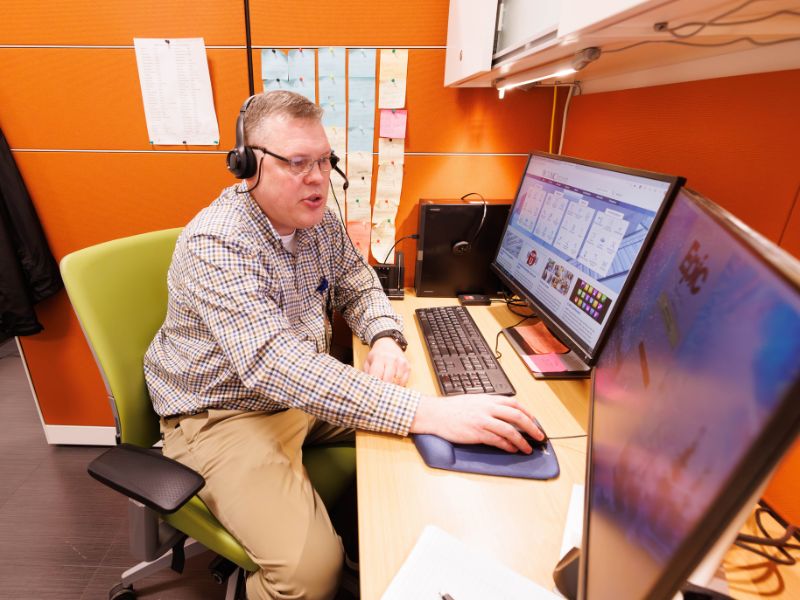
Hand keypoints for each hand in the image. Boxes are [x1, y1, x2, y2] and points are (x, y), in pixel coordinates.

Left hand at [363, 337, 410, 385]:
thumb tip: (370, 386)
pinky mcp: (408, 367)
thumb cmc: (376, 355)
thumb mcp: (368, 361)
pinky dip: (399, 384)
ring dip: (391, 386)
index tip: (373, 389)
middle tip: (380, 390)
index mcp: (379, 358)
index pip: (377, 375)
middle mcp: (392, 360)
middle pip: (388, 380)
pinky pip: (404, 381)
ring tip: (387, 384)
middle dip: (383, 387)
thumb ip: (367, 373)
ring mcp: (401, 363)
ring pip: (397, 382)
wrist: (388, 343)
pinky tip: (394, 381)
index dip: (374, 385)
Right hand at [409, 394, 544, 453]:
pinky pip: (497, 440)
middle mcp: (488, 408)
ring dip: (521, 441)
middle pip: (517, 417)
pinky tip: (512, 449)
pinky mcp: (477, 433)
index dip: (528, 413)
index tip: (534, 421)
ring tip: (527, 448)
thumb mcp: (474, 400)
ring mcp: (483, 420)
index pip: (514, 404)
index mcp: (488, 399)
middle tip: (539, 436)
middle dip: (531, 427)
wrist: (436, 414)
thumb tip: (503, 413)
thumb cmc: (452, 408)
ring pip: (509, 430)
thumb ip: (489, 405)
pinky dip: (507, 446)